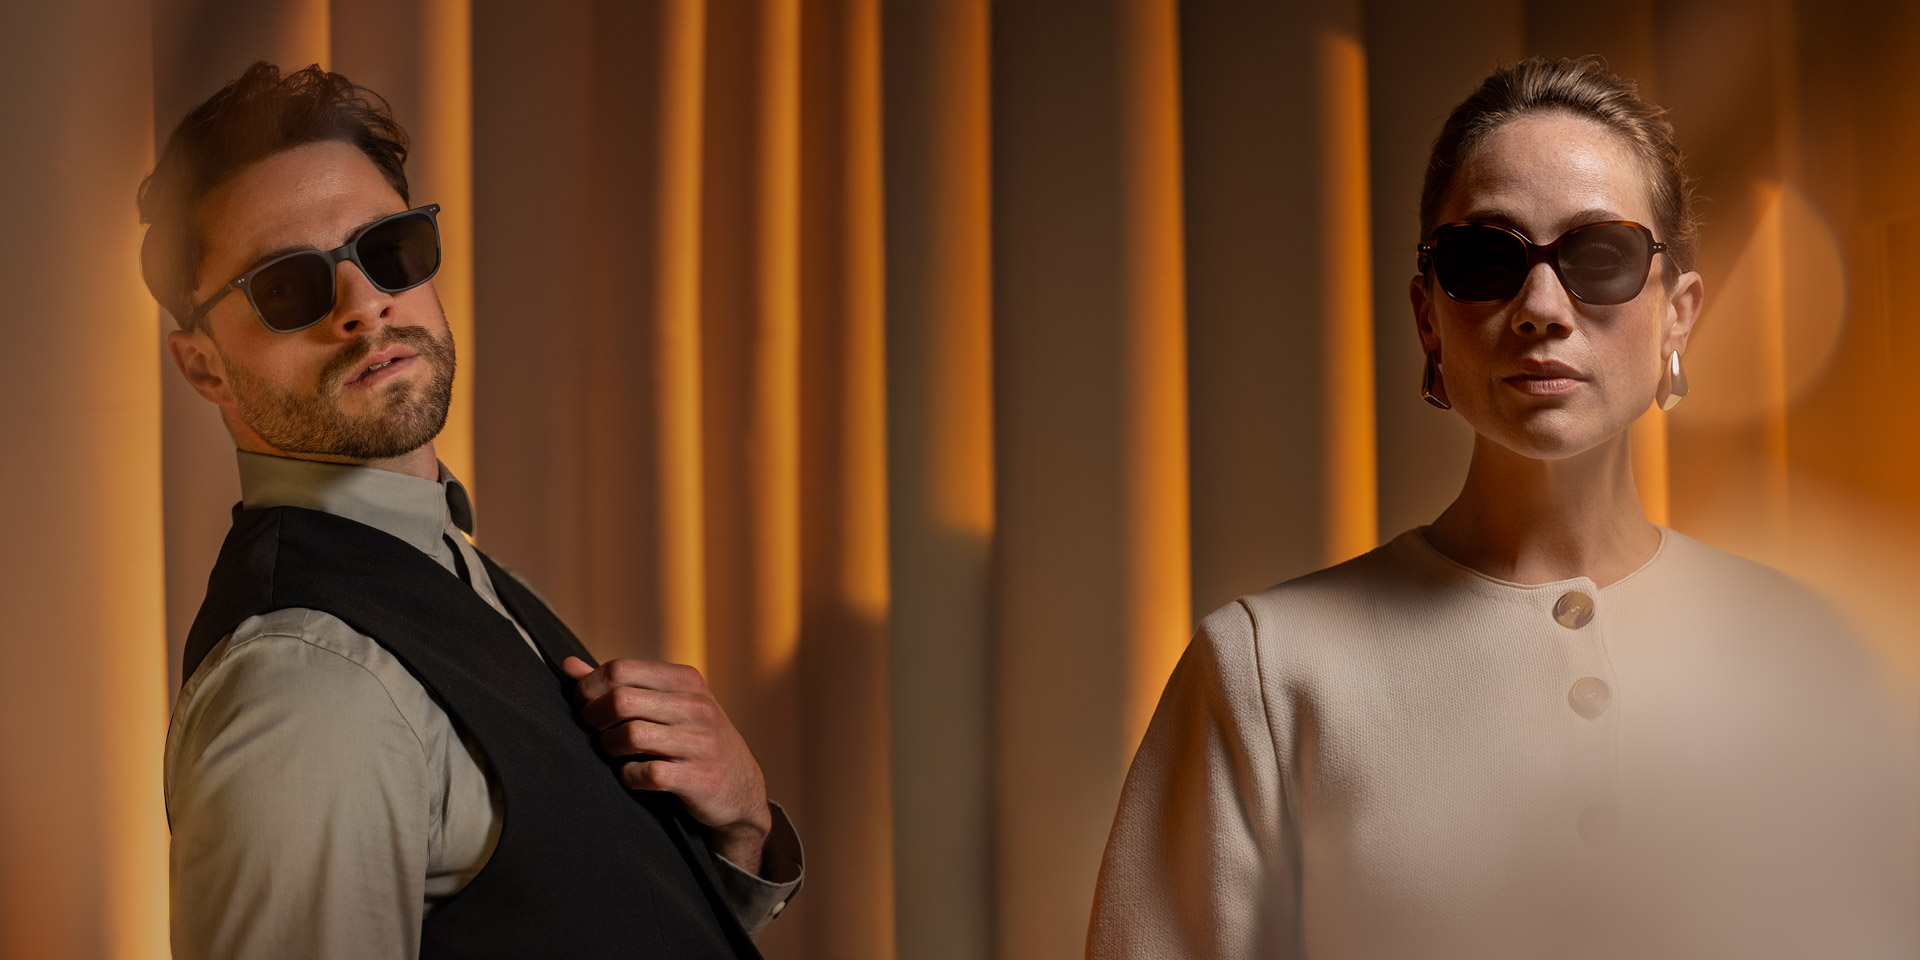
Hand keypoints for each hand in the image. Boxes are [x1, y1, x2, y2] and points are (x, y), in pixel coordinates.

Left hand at [561, 656, 773, 873]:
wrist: (742, 788)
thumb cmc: (694, 740)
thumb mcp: (667, 704)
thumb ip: (620, 685)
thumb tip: (569, 665)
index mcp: (686, 680)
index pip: (620, 669)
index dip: (589, 688)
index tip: (584, 706)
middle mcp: (697, 706)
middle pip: (620, 700)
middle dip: (593, 718)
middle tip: (593, 732)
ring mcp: (701, 742)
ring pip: (631, 736)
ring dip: (609, 748)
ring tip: (612, 753)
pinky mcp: (701, 778)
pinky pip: (648, 773)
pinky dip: (629, 776)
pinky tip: (632, 775)